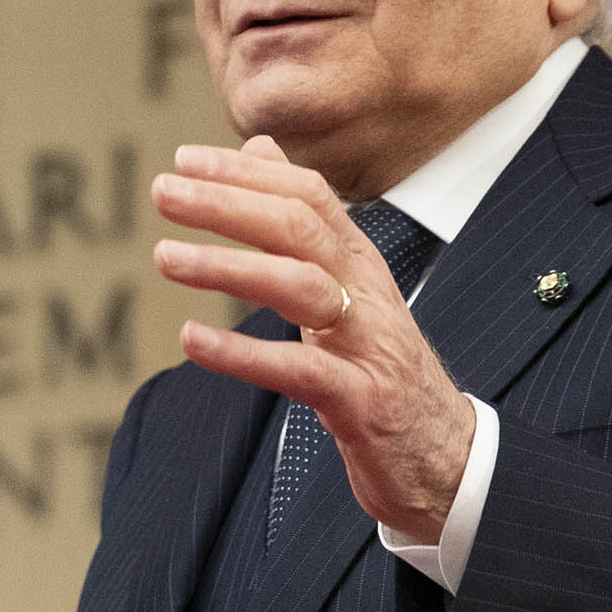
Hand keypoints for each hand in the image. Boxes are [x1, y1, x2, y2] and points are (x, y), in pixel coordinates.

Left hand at [152, 135, 476, 542]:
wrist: (448, 459)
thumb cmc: (381, 372)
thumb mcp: (345, 292)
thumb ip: (303, 226)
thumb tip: (262, 153)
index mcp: (360, 265)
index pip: (309, 196)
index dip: (247, 173)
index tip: (183, 160)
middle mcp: (369, 293)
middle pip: (302, 228)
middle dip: (230, 202)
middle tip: (163, 191)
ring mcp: (369, 346)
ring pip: (303, 287)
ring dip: (230, 266)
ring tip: (164, 256)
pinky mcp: (362, 402)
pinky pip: (301, 370)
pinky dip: (244, 354)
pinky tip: (191, 340)